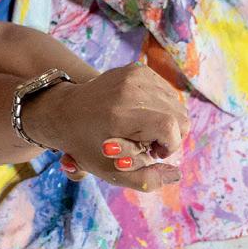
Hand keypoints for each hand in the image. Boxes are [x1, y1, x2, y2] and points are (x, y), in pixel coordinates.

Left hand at [27, 63, 187, 190]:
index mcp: (123, 113)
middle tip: (147, 145)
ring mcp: (136, 74)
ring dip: (166, 121)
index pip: (172, 127)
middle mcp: (131, 88)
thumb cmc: (87, 146)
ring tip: (142, 131)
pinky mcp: (138, 68)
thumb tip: (177, 175)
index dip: (169, 146)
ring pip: (177, 104)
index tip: (152, 152)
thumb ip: (146, 180)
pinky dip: (160, 107)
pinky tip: (141, 116)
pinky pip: (167, 92)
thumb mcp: (111, 172)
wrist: (66, 111)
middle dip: (169, 136)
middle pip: (181, 116)